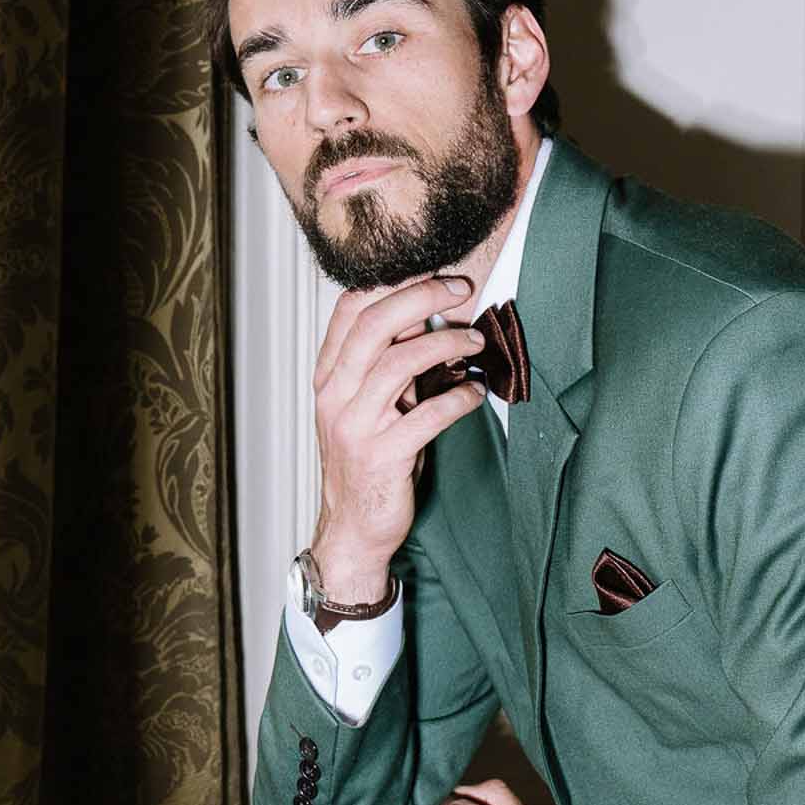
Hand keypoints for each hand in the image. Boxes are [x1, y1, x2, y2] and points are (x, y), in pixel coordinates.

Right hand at [310, 274, 488, 599]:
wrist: (353, 530)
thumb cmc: (368, 463)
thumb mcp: (371, 406)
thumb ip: (390, 365)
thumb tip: (428, 319)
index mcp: (330, 378)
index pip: (350, 310)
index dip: (394, 284)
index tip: (436, 275)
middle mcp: (336, 396)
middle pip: (374, 326)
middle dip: (422, 297)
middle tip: (461, 289)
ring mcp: (355, 427)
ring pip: (398, 363)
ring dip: (445, 344)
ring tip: (474, 341)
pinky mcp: (382, 457)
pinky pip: (426, 416)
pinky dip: (457, 398)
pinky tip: (475, 391)